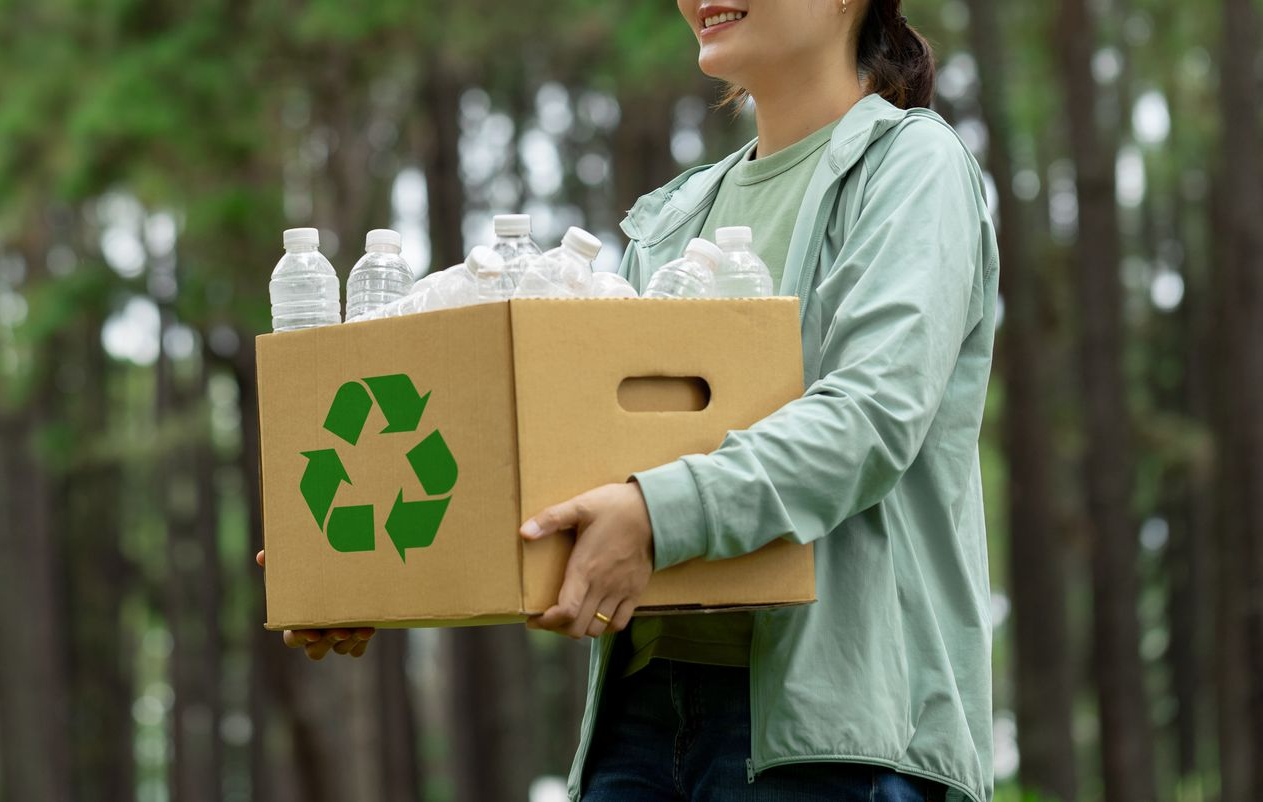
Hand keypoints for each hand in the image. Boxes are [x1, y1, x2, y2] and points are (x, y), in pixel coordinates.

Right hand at [255, 550, 375, 658]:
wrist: (344, 579)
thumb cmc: (312, 576)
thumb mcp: (295, 568)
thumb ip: (276, 563)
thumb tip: (261, 556)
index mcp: (297, 624)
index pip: (292, 639)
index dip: (300, 638)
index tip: (312, 633)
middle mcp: (315, 636)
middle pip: (315, 651)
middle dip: (328, 642)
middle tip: (340, 630)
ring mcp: (334, 640)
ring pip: (339, 650)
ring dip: (349, 641)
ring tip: (361, 628)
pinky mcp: (354, 639)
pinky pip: (356, 650)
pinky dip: (361, 642)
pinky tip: (369, 629)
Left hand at [520, 481, 653, 639]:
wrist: (654, 510)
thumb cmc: (615, 507)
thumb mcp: (580, 505)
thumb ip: (551, 519)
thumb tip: (524, 531)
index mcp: (585, 568)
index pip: (566, 611)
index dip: (546, 622)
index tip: (534, 619)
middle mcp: (602, 586)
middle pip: (578, 627)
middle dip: (558, 627)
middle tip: (548, 617)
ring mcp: (620, 591)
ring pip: (597, 629)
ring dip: (580, 627)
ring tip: (570, 616)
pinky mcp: (635, 592)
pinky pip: (619, 623)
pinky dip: (604, 626)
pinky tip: (595, 615)